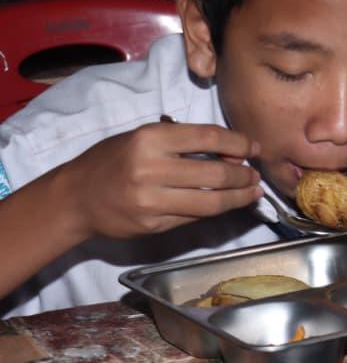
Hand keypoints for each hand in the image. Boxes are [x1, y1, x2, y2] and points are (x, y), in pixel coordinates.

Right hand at [59, 122, 260, 239]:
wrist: (75, 198)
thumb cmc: (113, 160)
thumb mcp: (144, 136)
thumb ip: (183, 140)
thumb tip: (231, 150)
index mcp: (151, 139)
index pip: (208, 137)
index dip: (238, 142)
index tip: (253, 148)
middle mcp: (151, 170)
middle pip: (215, 173)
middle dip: (243, 175)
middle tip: (255, 175)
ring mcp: (151, 201)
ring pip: (210, 202)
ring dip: (238, 198)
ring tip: (252, 192)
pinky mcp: (152, 225)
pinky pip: (194, 218)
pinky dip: (214, 211)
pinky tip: (226, 205)